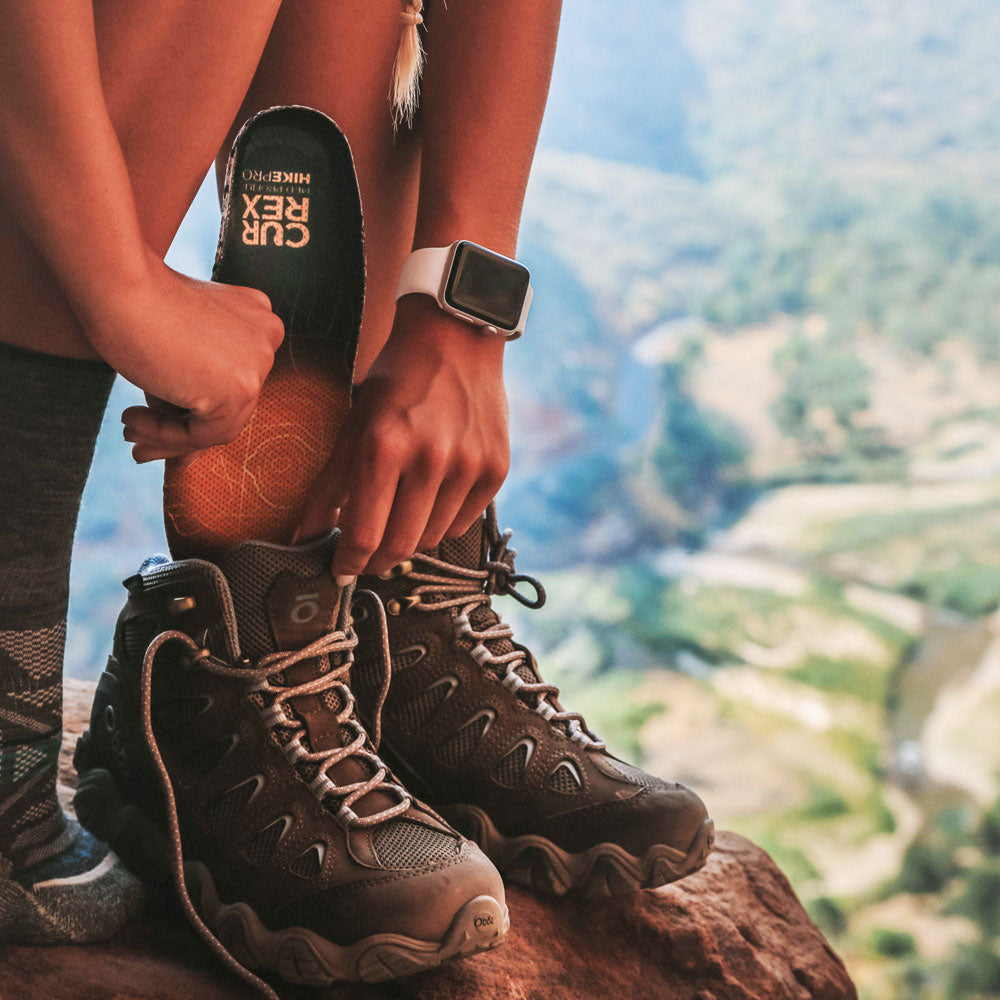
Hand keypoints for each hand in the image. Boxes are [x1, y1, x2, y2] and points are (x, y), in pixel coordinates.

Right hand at [81, 249, 284, 461]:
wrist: (117, 283)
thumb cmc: (130, 303)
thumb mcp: (172, 346)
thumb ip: (189, 385)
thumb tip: (188, 455)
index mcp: (256, 319)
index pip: (230, 379)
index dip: (195, 407)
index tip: (156, 420)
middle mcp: (267, 338)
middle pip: (228, 404)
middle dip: (180, 429)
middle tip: (135, 437)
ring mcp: (258, 363)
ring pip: (218, 424)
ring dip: (169, 436)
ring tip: (128, 433)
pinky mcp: (241, 388)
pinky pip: (204, 434)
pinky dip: (166, 435)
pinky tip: (130, 420)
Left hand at [296, 296, 509, 577]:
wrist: (456, 339)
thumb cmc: (396, 381)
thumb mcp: (354, 426)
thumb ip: (328, 487)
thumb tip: (305, 537)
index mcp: (385, 447)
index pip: (364, 535)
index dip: (349, 563)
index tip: (341, 570)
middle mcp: (431, 459)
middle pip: (400, 547)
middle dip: (377, 560)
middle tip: (366, 555)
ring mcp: (468, 466)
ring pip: (432, 539)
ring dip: (410, 538)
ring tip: (399, 517)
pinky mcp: (496, 470)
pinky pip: (462, 523)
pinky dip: (441, 521)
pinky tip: (430, 499)